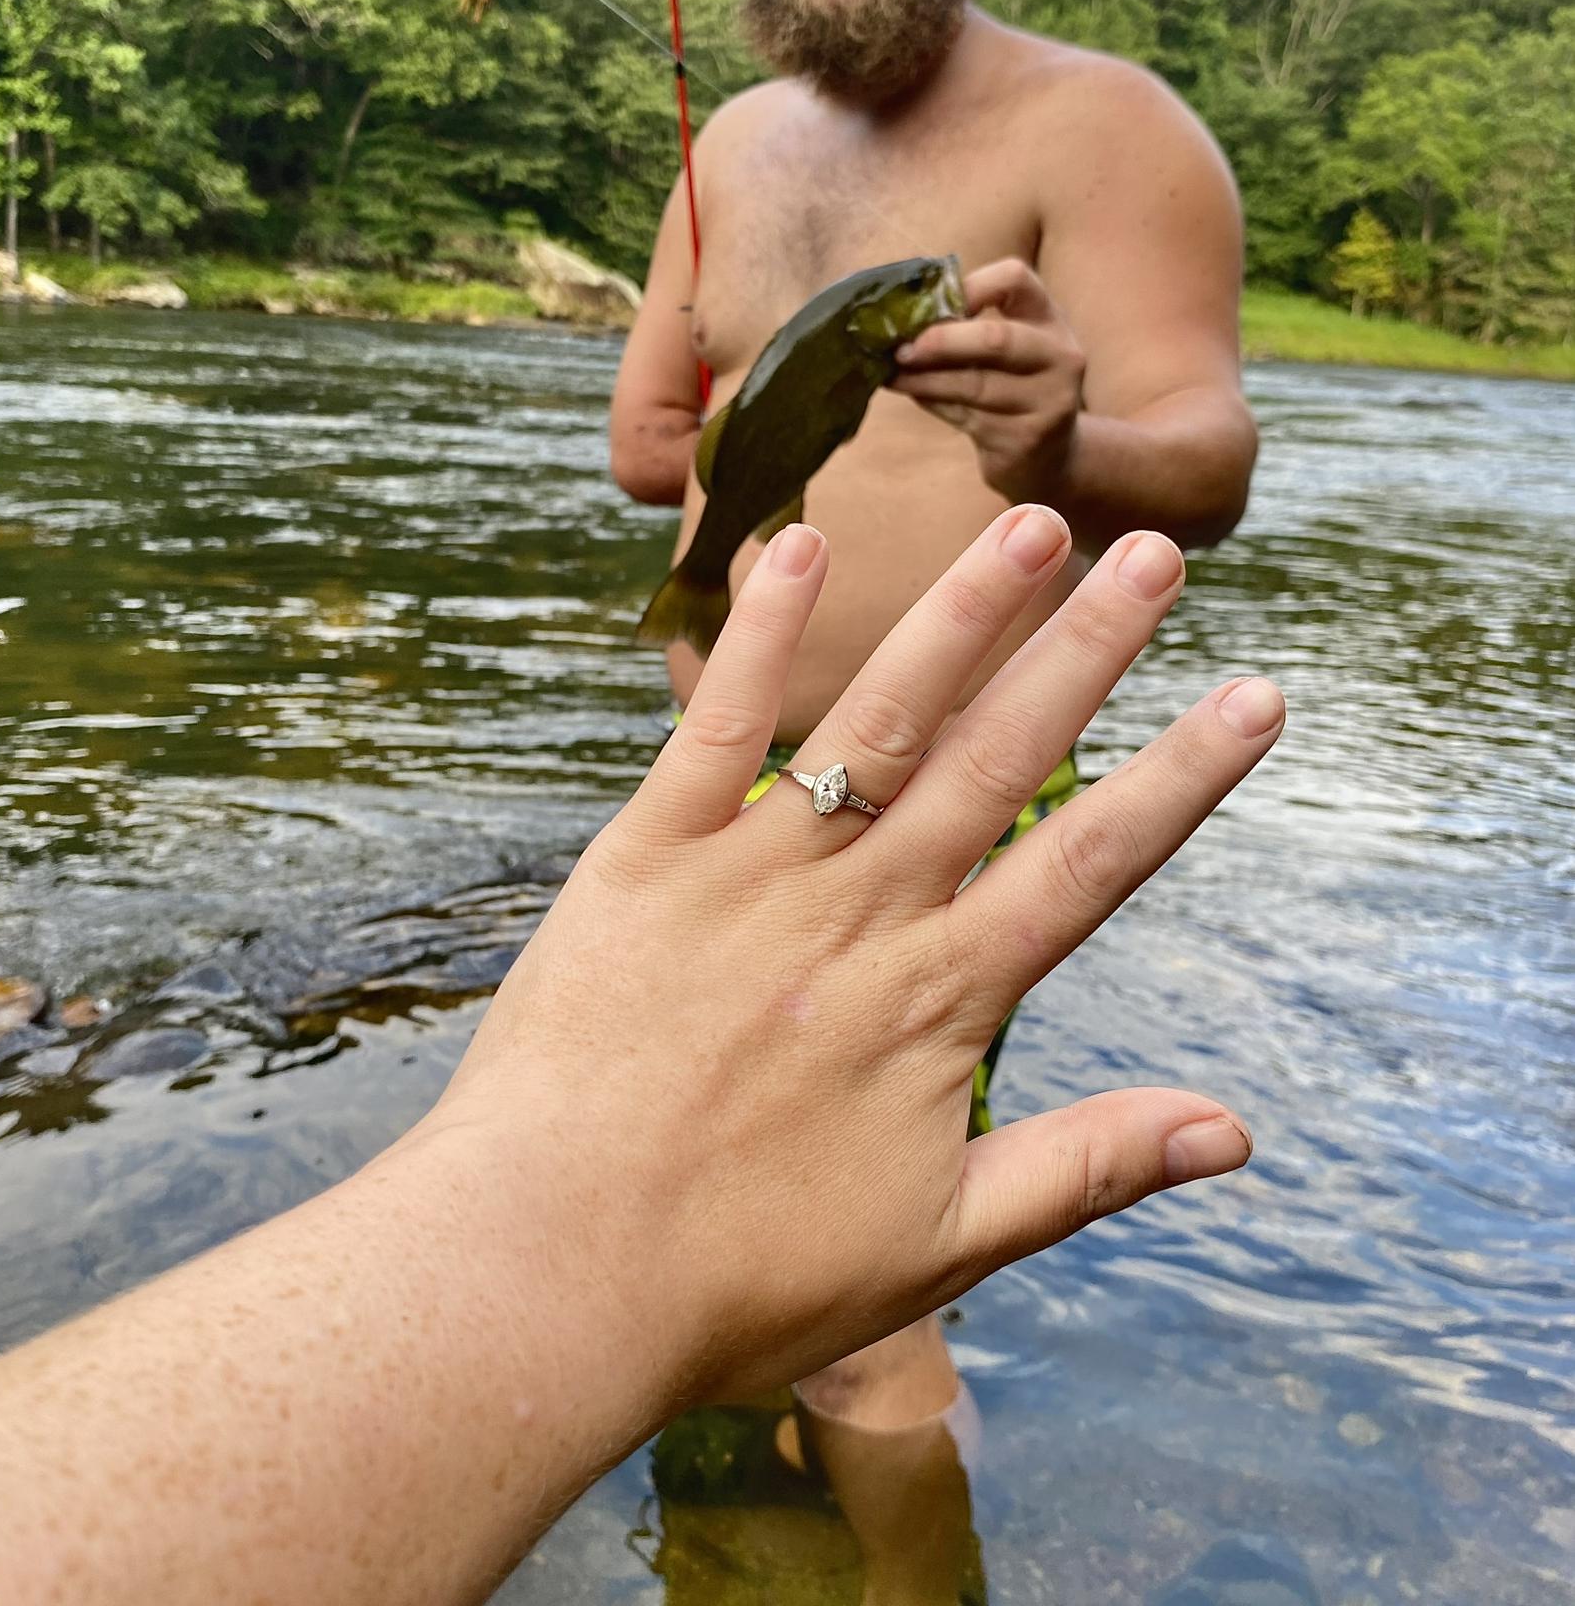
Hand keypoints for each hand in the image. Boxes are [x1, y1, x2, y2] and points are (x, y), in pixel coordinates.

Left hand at [431, 507, 1282, 1416]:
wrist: (547, 1273)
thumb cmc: (737, 1282)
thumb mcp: (941, 1247)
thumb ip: (1085, 1168)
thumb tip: (1234, 1132)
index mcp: (939, 1003)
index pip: (1091, 864)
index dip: (1182, 778)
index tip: (1256, 697)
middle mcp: (862, 916)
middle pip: (1001, 759)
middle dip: (1087, 651)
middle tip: (1157, 553)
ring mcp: (754, 875)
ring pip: (880, 718)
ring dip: (960, 615)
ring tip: (1029, 523)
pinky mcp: (648, 856)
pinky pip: (714, 725)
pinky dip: (759, 634)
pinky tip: (801, 541)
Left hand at [890, 258, 1085, 501]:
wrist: (1049, 455)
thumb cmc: (1013, 388)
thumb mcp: (1006, 350)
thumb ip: (968, 328)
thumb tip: (900, 318)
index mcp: (1050, 319)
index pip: (1015, 279)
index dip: (968, 286)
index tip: (932, 304)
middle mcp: (1060, 357)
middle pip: (996, 339)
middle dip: (941, 342)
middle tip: (901, 348)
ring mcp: (1048, 401)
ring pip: (974, 384)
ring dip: (924, 378)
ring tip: (892, 373)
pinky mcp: (1025, 439)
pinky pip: (966, 416)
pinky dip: (932, 402)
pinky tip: (912, 393)